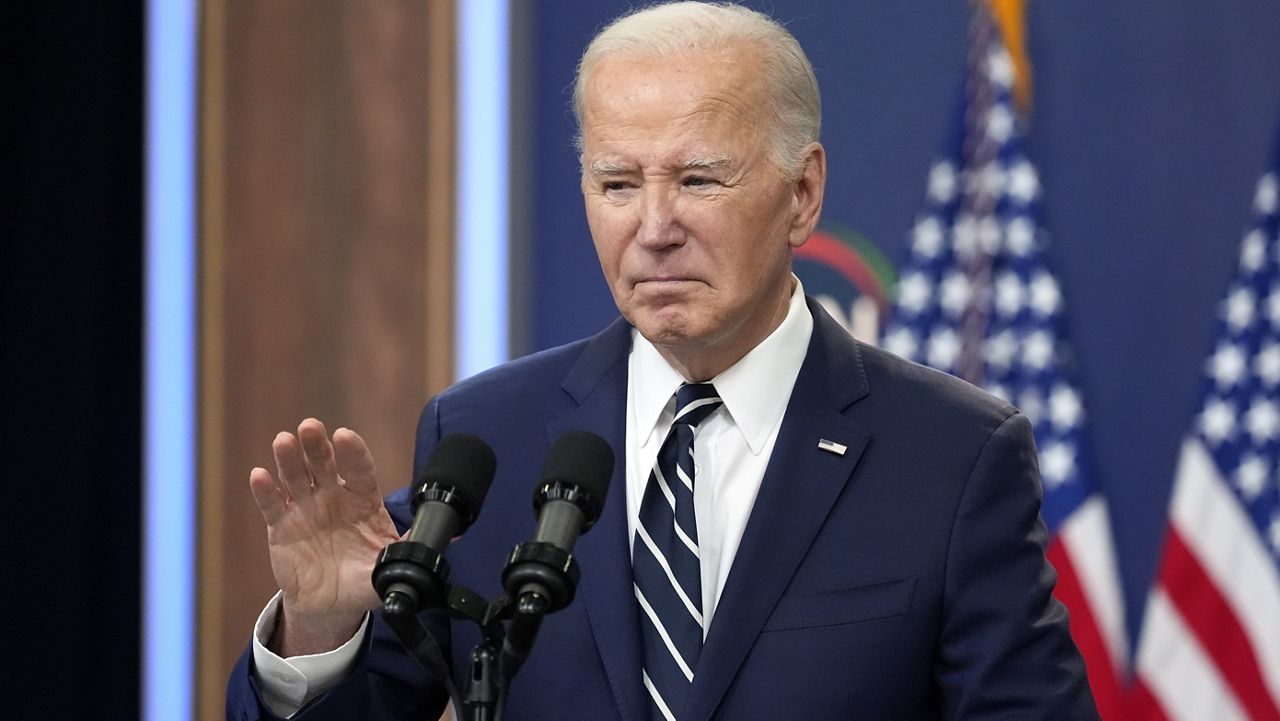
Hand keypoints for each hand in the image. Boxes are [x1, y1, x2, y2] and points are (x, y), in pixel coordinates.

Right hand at [249, 418, 399, 655]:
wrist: (333, 605)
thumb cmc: (365, 576)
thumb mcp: (391, 562)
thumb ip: (413, 546)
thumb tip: (451, 535)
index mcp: (362, 499)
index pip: (359, 469)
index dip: (353, 453)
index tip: (346, 437)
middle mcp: (333, 496)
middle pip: (324, 464)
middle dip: (318, 444)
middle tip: (312, 427)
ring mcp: (306, 508)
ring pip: (296, 477)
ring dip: (289, 458)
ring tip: (284, 441)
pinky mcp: (282, 527)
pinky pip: (273, 506)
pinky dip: (265, 490)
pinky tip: (260, 475)